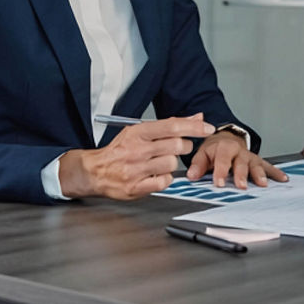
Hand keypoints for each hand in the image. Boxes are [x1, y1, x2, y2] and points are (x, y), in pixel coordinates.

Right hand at [59, 114, 211, 199]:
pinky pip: (164, 182)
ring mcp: (136, 170)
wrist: (95, 171)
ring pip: (172, 164)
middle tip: (177, 148)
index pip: (172, 126)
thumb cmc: (120, 149)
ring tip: (160, 162)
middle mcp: (137, 150)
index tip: (208, 128)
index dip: (194, 126)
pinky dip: (165, 179)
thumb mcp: (141, 131)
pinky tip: (156, 175)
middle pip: (177, 146)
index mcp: (138, 133)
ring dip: (172, 163)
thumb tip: (198, 116)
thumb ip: (170, 124)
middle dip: (184, 146)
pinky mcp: (136, 187)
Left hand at [186, 131, 288, 189]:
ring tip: (263, 184)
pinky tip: (283, 178)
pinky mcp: (258, 161)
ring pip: (256, 165)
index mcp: (224, 147)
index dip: (220, 171)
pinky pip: (268, 167)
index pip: (222, 159)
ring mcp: (250, 157)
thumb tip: (192, 175)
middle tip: (241, 186)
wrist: (227, 138)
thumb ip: (198, 165)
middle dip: (241, 175)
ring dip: (259, 175)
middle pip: (241, 163)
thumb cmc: (215, 150)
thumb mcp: (203, 153)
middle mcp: (239, 151)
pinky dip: (276, 172)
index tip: (219, 183)